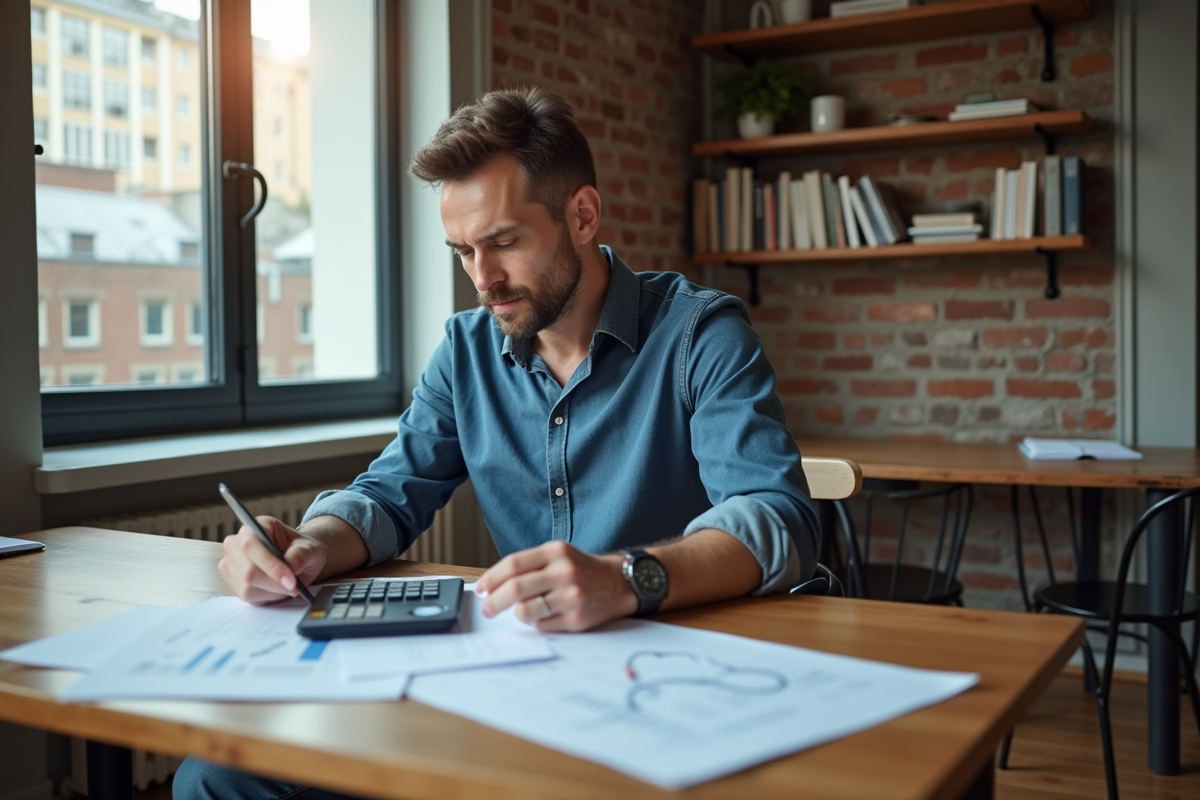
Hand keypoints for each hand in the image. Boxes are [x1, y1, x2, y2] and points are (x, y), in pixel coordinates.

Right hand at [218, 516, 326, 604]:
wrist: (298, 560)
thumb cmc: (301, 551)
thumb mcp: (310, 549)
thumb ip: (301, 555)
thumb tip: (291, 566)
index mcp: (256, 526)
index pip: (251, 545)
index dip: (270, 565)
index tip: (290, 580)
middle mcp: (237, 543)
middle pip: (248, 571)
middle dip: (274, 583)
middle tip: (295, 587)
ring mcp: (232, 563)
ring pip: (247, 587)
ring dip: (273, 591)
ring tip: (288, 586)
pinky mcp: (233, 582)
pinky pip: (247, 596)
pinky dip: (267, 597)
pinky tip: (278, 589)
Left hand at [475, 541, 637, 631]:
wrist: (618, 583)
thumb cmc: (581, 570)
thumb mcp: (558, 555)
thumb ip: (529, 565)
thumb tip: (492, 585)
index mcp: (556, 552)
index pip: (513, 564)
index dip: (491, 578)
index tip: (481, 589)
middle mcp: (564, 572)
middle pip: (515, 589)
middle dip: (494, 602)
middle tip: (487, 609)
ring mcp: (572, 596)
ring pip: (526, 611)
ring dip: (516, 614)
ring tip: (520, 611)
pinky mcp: (577, 619)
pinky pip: (542, 625)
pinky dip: (537, 623)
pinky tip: (545, 615)